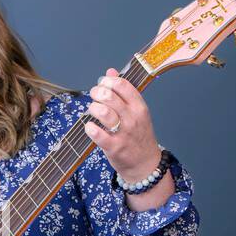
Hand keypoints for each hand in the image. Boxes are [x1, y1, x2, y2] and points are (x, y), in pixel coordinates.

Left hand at [85, 68, 161, 182]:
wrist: (145, 164)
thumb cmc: (138, 135)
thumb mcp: (136, 111)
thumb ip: (123, 91)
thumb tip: (110, 71)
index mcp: (139, 107)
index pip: (122, 85)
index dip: (108, 81)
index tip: (103, 84)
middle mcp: (132, 118)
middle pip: (110, 97)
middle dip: (97, 93)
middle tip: (94, 96)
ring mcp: (124, 133)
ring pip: (104, 113)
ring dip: (93, 108)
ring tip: (93, 110)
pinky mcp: (114, 148)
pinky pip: (98, 135)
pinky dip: (90, 129)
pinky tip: (89, 127)